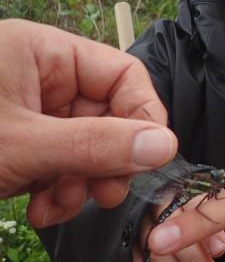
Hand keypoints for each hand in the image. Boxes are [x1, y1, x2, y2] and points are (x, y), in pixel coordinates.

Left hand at [0, 19, 176, 226]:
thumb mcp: (22, 144)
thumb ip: (95, 144)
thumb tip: (165, 146)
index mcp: (44, 52)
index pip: (122, 74)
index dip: (143, 116)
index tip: (150, 157)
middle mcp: (42, 77)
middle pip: (108, 115)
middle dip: (106, 161)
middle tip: (106, 194)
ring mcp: (31, 112)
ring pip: (86, 147)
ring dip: (81, 183)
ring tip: (61, 206)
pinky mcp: (21, 144)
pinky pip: (61, 164)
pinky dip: (58, 191)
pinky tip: (41, 209)